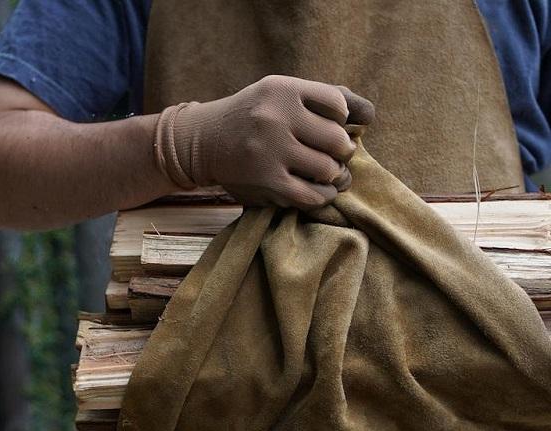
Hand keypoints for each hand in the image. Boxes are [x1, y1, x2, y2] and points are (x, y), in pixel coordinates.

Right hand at [154, 75, 375, 209]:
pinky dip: (323, 195)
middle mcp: (275, 118)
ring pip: (328, 170)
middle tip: (335, 154)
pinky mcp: (266, 182)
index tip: (332, 125)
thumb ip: (323, 98)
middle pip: (338, 140)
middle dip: (342, 150)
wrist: (204, 141)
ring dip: (335, 175)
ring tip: (329, 173)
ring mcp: (269, 152)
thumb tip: (369, 115)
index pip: (338, 104)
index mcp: (283, 90)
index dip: (343, 119)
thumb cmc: (254, 115)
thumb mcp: (281, 93)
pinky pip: (312, 196)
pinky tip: (320, 190)